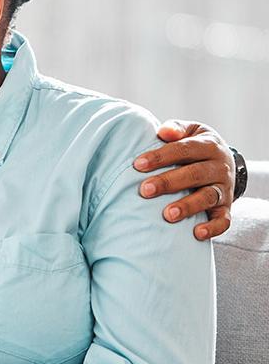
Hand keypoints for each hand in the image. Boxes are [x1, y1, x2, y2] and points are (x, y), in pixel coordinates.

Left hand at [134, 120, 234, 239]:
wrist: (225, 161)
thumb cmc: (195, 146)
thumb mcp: (190, 132)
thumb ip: (176, 129)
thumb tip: (163, 132)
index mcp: (208, 145)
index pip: (184, 149)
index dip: (161, 156)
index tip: (137, 165)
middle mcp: (219, 167)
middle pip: (195, 174)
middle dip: (169, 182)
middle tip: (144, 190)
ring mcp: (224, 188)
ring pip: (208, 197)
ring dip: (188, 206)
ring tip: (167, 215)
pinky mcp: (226, 207)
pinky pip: (224, 220)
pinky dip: (213, 227)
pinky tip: (197, 233)